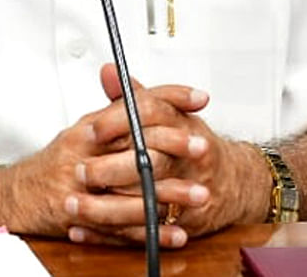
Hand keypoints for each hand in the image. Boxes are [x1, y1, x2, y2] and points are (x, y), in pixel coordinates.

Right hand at [0, 65, 209, 245]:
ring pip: (131, 190)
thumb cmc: (61, 161)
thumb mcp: (89, 128)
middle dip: (173, 147)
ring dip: (168, 195)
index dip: (168, 99)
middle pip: (134, 146)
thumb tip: (148, 90)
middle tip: (203, 147)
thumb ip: (120, 108)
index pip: (133, 105)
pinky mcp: (83, 219)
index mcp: (91, 128)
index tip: (198, 99)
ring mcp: (84, 189)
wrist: (20, 195)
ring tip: (199, 195)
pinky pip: (122, 229)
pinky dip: (150, 233)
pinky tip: (175, 233)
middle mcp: (86, 154)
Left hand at [66, 65, 267, 245]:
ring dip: (105, 207)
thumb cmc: (193, 144)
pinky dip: (111, 234)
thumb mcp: (168, 113)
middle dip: (111, 169)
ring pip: (144, 200)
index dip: (119, 121)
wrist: (231, 181)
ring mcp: (188, 190)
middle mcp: (189, 157)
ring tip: (74, 205)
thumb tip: (109, 72)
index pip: (152, 115)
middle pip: (149, 162)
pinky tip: (83, 230)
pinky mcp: (182, 221)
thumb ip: (133, 96)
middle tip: (80, 171)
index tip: (93, 129)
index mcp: (183, 125)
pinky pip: (144, 230)